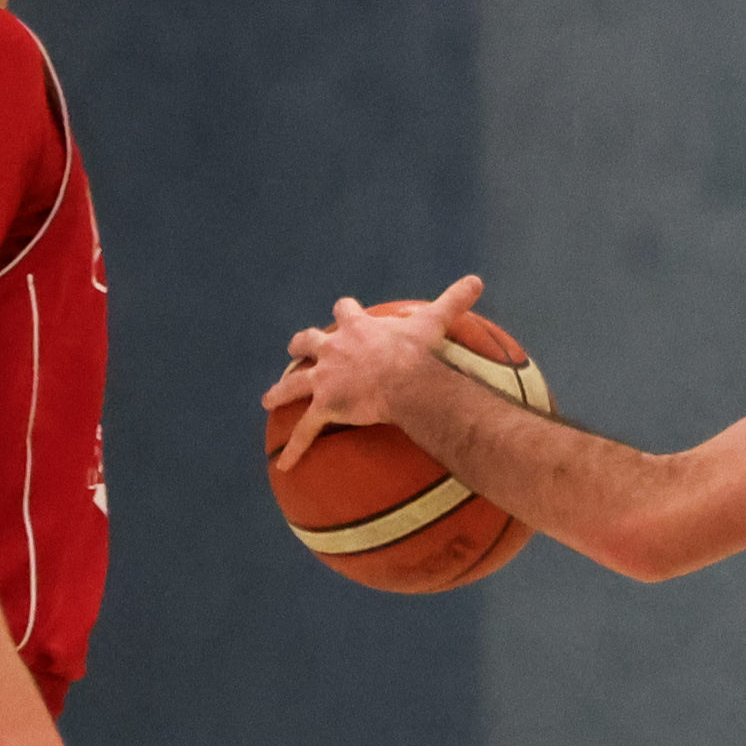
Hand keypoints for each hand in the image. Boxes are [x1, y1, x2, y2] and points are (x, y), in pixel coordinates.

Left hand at [263, 273, 483, 466]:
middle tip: (297, 349)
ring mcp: (326, 379)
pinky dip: (295, 448)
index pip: (345, 311)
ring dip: (280, 391)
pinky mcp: (325, 406)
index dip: (345, 312)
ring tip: (268, 399)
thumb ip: (453, 299)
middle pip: (307, 342)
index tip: (345, 312)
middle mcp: (334, 349)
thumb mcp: (435, 319)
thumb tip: (477, 280)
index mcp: (356, 328)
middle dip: (301, 346)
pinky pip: (305, 430)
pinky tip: (284, 464)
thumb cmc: (416, 350)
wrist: (403, 378)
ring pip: (294, 384)